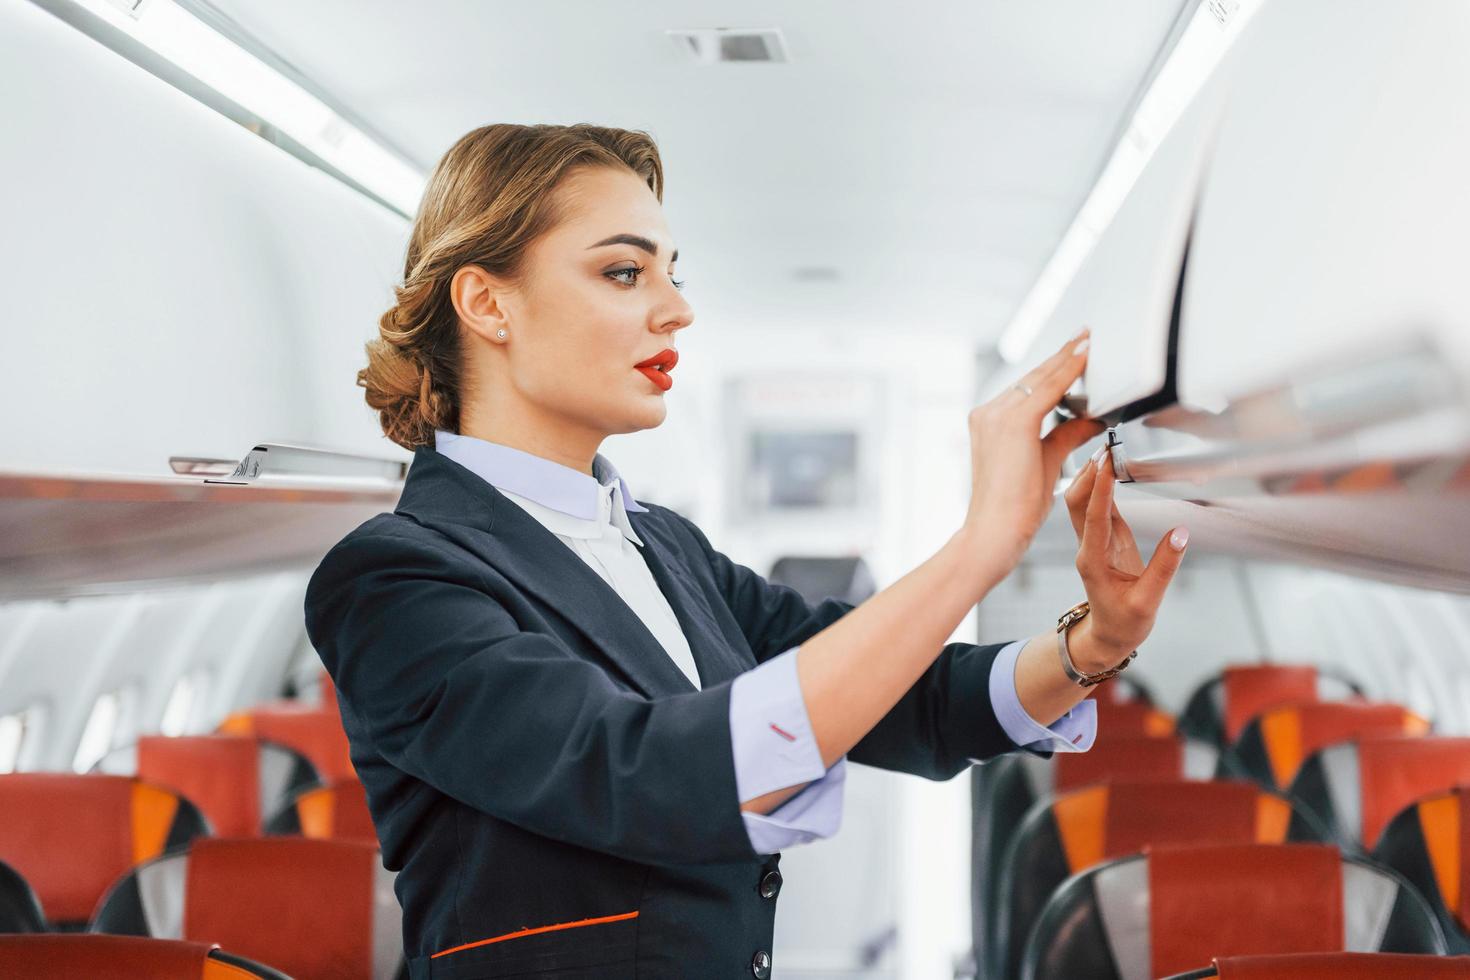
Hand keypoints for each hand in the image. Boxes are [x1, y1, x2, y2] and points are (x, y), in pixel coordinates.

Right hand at [962, 330, 1104, 579]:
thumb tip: (1091, 419)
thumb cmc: (1013, 509)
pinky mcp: (1013, 422)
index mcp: (990, 422)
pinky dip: (1069, 371)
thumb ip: (1066, 435)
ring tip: (1089, 341)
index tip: (1075, 350)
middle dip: (1063, 356)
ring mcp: (996, 415)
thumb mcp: (1046, 461)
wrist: (994, 533)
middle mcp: (989, 413)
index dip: (1054, 368)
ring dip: (1068, 359)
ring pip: (1041, 378)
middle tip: (1086, 336)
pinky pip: (1048, 389)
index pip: (1028, 387)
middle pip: (1034, 377)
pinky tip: (1085, 357)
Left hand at [1062, 444, 1188, 670]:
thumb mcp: (1148, 600)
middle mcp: (1088, 547)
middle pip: (1077, 502)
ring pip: (1082, 501)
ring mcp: (1094, 541)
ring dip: (1092, 476)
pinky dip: (1103, 487)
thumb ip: (1165, 566)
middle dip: (1088, 473)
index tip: (1106, 464)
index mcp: (1093, 561)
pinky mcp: (1105, 539)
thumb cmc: (1124, 623)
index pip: (1093, 518)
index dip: (1100, 489)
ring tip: (1109, 450)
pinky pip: (1099, 507)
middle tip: (1107, 447)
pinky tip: (1112, 469)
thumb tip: (1181, 534)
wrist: (1109, 635)